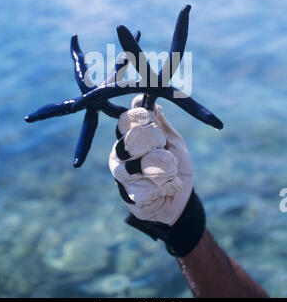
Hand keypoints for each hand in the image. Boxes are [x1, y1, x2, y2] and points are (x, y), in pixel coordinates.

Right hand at [109, 95, 204, 256]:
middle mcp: (119, 153)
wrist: (181, 199)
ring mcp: (121, 175)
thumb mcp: (173, 141)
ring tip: (170, 169)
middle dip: (153, 140)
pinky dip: (166, 185)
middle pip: (130, 137)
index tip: (152, 118)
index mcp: (129, 137)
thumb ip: (162, 124)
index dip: (140, 116)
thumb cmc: (175, 165)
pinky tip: (167, 188)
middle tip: (162, 147)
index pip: (125, 119)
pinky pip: (149, 186)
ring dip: (163, 165)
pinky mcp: (128, 195)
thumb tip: (152, 102)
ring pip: (139, 162)